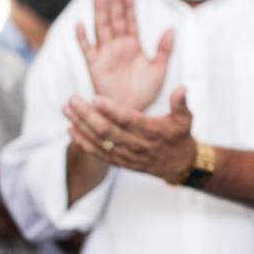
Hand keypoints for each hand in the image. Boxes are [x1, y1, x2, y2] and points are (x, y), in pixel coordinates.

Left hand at [63, 87, 196, 182]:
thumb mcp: (185, 119)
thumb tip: (182, 89)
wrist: (179, 164)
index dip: (112, 110)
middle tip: (73, 100)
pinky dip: (83, 143)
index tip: (96, 98)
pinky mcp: (120, 162)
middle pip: (108, 131)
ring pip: (99, 141)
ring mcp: (127, 155)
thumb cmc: (179, 137)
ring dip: (81, 126)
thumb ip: (181, 103)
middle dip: (87, 115)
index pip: (129, 120)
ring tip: (67, 110)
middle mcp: (137, 145)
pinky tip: (71, 130)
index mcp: (153, 132)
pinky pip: (98, 153)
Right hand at [75, 0, 174, 111]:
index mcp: (134, 45)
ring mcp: (106, 54)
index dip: (129, 7)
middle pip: (115, 20)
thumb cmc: (145, 92)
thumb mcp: (159, 69)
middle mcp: (118, 46)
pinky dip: (83, 38)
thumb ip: (165, 49)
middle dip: (114, 3)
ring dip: (99, 12)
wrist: (131, 111)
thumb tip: (172, 28)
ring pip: (101, 28)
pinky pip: (87, 49)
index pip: (131, 21)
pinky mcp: (95, 65)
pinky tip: (80, 25)